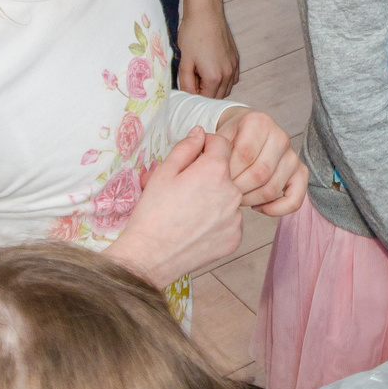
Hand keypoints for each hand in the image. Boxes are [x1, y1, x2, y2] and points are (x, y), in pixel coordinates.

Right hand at [108, 129, 245, 285]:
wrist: (151, 256)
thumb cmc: (153, 212)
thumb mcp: (163, 172)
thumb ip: (186, 148)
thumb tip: (200, 133)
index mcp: (215, 170)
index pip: (221, 143)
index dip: (205, 145)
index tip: (194, 155)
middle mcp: (233, 192)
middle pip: (226, 172)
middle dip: (209, 174)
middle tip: (185, 188)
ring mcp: (236, 218)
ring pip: (228, 197)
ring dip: (215, 197)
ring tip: (189, 210)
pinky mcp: (235, 238)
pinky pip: (230, 221)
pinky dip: (217, 221)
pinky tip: (197, 227)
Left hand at [177, 0, 240, 98]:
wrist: (205, 13)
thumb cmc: (192, 35)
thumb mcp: (184, 62)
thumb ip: (186, 83)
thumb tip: (188, 95)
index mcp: (214, 77)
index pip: (206, 100)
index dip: (195, 95)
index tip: (187, 84)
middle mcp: (228, 74)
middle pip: (217, 97)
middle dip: (205, 92)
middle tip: (193, 78)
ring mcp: (234, 66)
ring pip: (226, 89)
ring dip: (215, 87)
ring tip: (202, 72)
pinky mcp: (236, 59)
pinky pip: (232, 78)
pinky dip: (224, 79)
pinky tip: (212, 68)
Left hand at [214, 106, 306, 214]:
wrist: (245, 132)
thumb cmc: (229, 138)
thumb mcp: (217, 138)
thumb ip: (212, 152)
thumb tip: (209, 172)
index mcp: (258, 122)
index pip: (244, 156)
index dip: (228, 173)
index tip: (216, 178)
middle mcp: (280, 136)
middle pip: (259, 174)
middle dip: (238, 189)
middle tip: (224, 191)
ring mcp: (292, 155)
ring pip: (272, 188)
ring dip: (251, 200)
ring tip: (236, 197)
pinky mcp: (300, 171)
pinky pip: (295, 198)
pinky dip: (277, 209)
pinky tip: (258, 207)